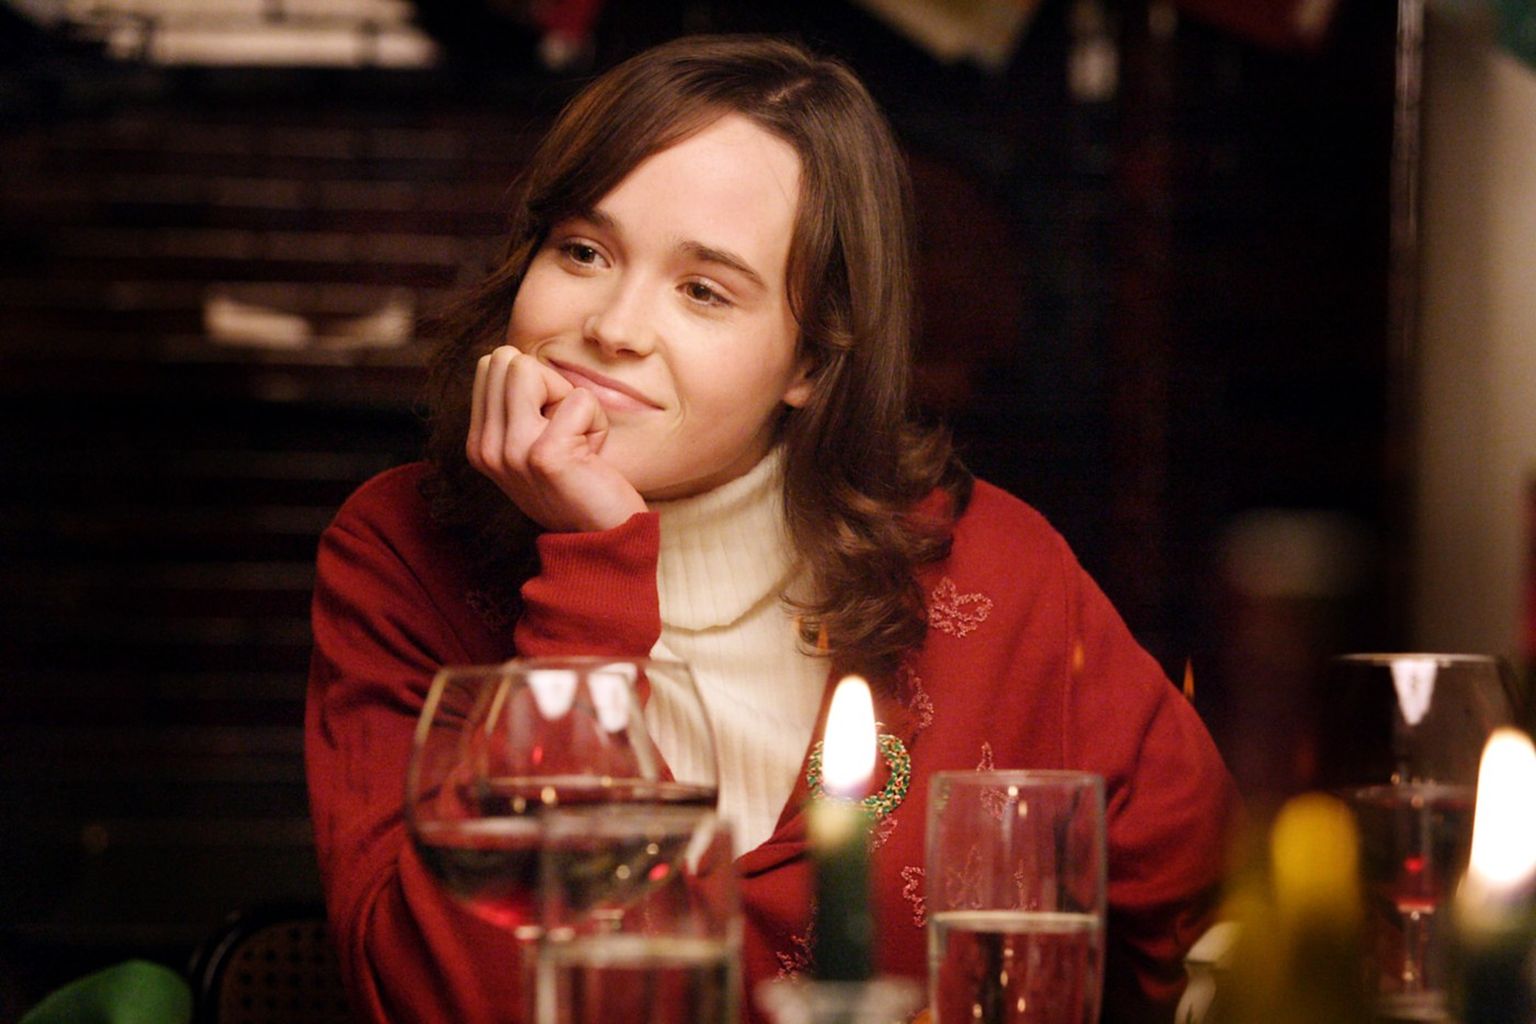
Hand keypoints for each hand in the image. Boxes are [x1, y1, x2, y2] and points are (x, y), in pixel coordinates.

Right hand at [466, 345, 646, 531]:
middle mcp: (485, 448)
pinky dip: (597, 422)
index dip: (535, 384)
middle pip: (506, 359)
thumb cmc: (579, 481)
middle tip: (567, 432)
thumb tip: (512, 357)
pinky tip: (591, 458)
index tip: (551, 427)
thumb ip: (517, 405)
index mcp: (478, 442)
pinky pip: (579, 398)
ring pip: (530, 368)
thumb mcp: (532, 442)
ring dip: (570, 400)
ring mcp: (510, 452)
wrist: (603, 538)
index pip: (490, 364)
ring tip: (576, 441)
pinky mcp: (544, 456)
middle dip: (549, 385)